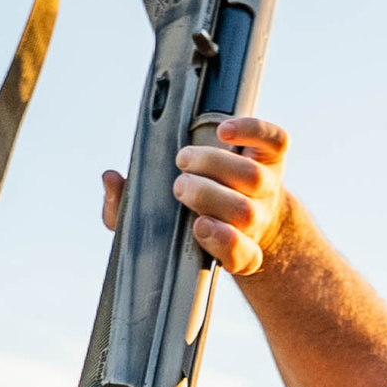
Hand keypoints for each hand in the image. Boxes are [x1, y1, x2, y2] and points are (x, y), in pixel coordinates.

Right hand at [102, 117, 289, 276]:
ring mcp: (269, 188)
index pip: (239, 256)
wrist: (245, 208)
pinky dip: (250, 131)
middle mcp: (256, 221)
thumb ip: (124, 213)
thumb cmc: (187, 214)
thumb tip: (111, 180)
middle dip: (206, 195)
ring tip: (185, 159)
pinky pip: (275, 140)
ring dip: (215, 164)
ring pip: (254, 177)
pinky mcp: (274, 156)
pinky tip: (224, 131)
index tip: (199, 227)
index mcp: (235, 249)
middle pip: (243, 212)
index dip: (223, 242)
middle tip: (180, 186)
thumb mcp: (154, 226)